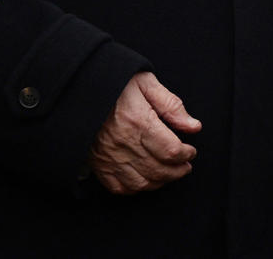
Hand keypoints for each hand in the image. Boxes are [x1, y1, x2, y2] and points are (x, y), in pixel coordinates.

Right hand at [88, 72, 201, 194]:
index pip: (171, 150)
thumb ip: (172, 105)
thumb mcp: (147, 83)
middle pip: (158, 170)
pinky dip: (135, 188)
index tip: (191, 151)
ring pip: (140, 183)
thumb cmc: (116, 84)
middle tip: (186, 166)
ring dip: (160, 182)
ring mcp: (109, 157)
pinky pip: (119, 187)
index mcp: (139, 122)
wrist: (79, 90)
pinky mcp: (98, 164)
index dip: (186, 154)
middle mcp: (124, 144)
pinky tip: (146, 179)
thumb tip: (194, 126)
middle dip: (178, 171)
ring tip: (170, 173)